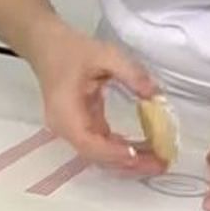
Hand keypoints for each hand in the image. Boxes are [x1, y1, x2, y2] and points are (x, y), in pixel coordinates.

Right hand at [24, 18, 164, 173]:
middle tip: (162, 164)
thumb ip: (132, 73)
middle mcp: (66, 128)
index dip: (112, 152)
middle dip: (130, 164)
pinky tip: (149, 151)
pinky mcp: (84, 129)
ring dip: (131, 163)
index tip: (138, 154)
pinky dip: (126, 152)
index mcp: (64, 111)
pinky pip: (105, 148)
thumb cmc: (71, 49)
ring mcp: (74, 131)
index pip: (87, 142)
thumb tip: (157, 95)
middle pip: (97, 157)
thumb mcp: (104, 53)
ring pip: (102, 157)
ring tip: (160, 161)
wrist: (47, 46)